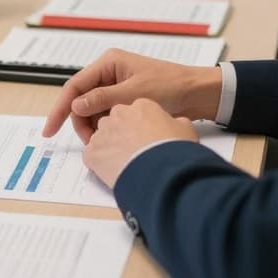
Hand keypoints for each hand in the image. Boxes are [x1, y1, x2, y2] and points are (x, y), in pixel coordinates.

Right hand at [43, 49, 222, 143]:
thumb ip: (103, 99)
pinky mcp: (123, 99)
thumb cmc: (171, 87)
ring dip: (93, 126)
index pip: (74, 87)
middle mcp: (108, 72)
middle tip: (90, 143)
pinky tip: (113, 137)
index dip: (60, 109)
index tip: (50, 130)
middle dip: (80, 122)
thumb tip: (76, 106)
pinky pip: (105, 114)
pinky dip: (105, 126)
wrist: (198, 94)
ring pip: (92, 110)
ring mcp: (115, 86)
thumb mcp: (135, 94)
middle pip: (81, 100)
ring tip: (104, 141)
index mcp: (108, 63)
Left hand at [82, 99, 198, 187]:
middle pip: (116, 122)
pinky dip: (100, 164)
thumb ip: (175, 123)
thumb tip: (175, 125)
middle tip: (136, 151)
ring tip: (127, 163)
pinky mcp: (92, 152)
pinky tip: (115, 171)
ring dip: (111, 148)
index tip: (147, 137)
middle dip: (123, 135)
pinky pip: (92, 156)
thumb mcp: (185, 129)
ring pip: (102, 138)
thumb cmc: (173, 149)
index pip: (136, 112)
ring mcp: (102, 133)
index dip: (142, 126)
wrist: (161, 171)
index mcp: (140, 105)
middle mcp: (118, 115)